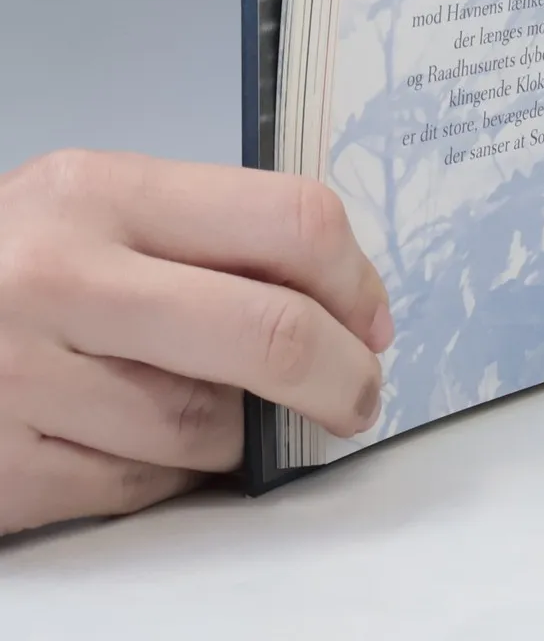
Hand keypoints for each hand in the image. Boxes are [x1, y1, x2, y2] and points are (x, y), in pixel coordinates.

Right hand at [0, 150, 391, 534]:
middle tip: (359, 395)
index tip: (373, 319)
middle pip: (268, 332)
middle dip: (340, 375)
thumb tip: (342, 302)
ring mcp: (22, 379)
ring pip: (206, 426)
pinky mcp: (1, 469)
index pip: (288, 220)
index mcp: (101, 191)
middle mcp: (60, 277)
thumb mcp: (95, 210)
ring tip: (212, 408)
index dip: (355, 279)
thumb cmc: (6, 266)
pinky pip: (139, 486)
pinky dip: (165, 477)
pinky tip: (141, 444)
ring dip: (235, 431)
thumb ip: (205, 238)